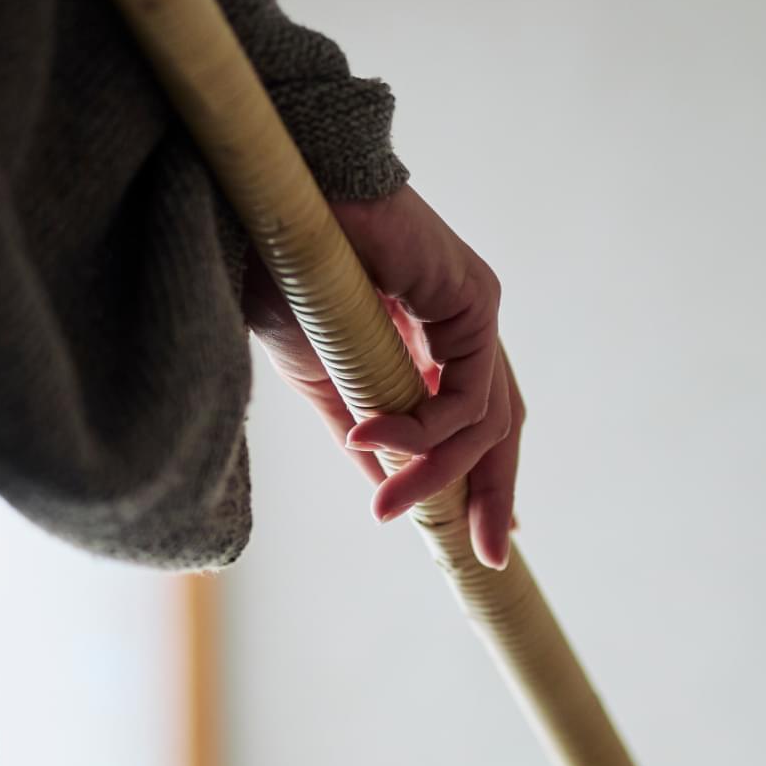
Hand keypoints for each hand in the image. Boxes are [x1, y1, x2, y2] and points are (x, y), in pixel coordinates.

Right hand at [241, 185, 523, 569]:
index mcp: (429, 339)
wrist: (267, 211)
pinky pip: (467, 390)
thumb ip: (366, 426)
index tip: (484, 539)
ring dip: (432, 473)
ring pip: (484, 418)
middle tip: (486, 554)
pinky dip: (422, 428)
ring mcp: (472, 309)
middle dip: (493, 493)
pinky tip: (373, 441)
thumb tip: (388, 485)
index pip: (474, 417)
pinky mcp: (473, 297)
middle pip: (499, 424)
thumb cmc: (282, 277)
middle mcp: (461, 323)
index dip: (482, 479)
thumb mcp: (325, 379)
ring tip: (382, 507)